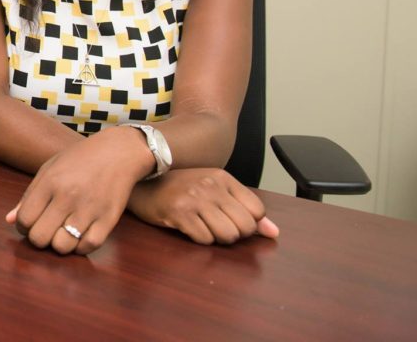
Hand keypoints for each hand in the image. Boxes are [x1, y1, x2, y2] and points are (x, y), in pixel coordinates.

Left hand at [6, 126, 151, 254]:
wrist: (118, 152)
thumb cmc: (79, 160)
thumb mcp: (49, 169)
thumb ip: (28, 196)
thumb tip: (10, 220)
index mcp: (50, 182)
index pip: (24, 219)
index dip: (22, 226)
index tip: (30, 222)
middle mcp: (68, 197)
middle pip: (40, 237)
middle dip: (38, 238)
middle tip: (45, 230)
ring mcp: (89, 209)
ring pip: (62, 246)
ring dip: (59, 244)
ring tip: (62, 233)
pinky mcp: (108, 219)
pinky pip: (88, 247)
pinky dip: (80, 247)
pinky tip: (79, 236)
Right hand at [128, 168, 279, 244]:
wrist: (141, 183)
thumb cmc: (180, 189)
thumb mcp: (214, 191)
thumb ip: (245, 209)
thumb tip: (274, 233)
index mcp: (223, 177)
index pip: (257, 211)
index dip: (248, 223)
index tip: (230, 218)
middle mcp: (211, 185)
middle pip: (245, 227)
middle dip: (234, 234)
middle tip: (215, 225)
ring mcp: (194, 198)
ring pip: (227, 236)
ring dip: (217, 238)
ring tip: (203, 227)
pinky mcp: (178, 212)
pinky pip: (204, 239)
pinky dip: (199, 239)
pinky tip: (188, 227)